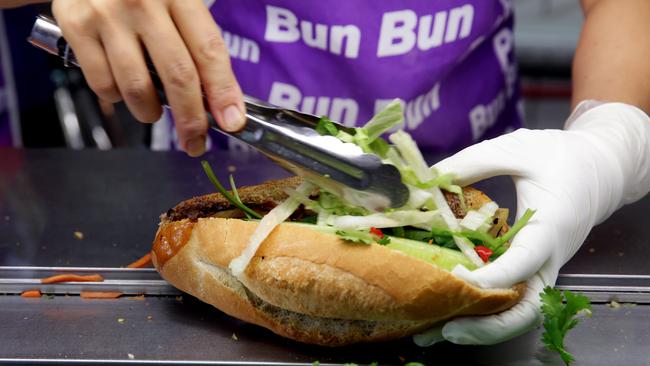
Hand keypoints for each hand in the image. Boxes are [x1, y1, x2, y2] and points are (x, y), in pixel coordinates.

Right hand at [52, 0, 245, 155]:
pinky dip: (117, 97)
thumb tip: (218, 100)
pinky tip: (121, 85)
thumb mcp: (174, 0)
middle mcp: (144, 2)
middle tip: (195, 141)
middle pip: (178, 76)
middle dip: (191, 120)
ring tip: (152, 110)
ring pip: (138, 88)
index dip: (224, 92)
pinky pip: (103, 84)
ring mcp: (108, 15)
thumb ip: (195, 41)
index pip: (209, 51)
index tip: (232, 121)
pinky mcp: (75, 25)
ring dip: (150, 112)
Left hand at [415, 102, 649, 345]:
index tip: (458, 278)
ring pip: (518, 312)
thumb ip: (473, 163)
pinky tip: (450, 311)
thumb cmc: (560, 157)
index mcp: (550, 228)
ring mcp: (543, 269)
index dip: (493, 277)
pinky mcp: (533, 270)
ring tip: (436, 332)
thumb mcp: (517, 149)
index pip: (525, 263)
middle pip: (525, 308)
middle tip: (443, 329)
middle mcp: (550, 258)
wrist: (600, 169)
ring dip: (481, 327)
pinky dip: (484, 311)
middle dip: (486, 325)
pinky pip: (512, 300)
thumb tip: (427, 180)